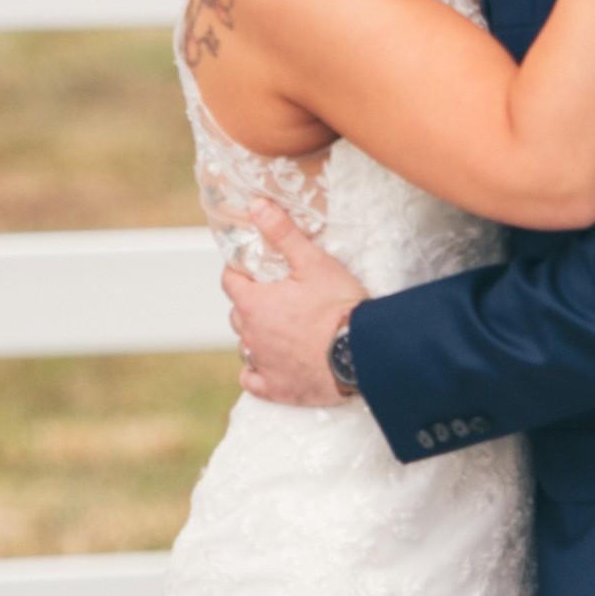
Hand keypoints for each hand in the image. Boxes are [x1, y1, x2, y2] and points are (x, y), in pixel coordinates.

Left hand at [220, 198, 366, 406]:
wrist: (364, 354)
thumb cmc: (339, 307)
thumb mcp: (314, 262)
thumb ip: (282, 233)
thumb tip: (256, 206)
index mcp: (254, 303)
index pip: (230, 281)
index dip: (240, 271)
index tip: (255, 269)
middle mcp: (251, 335)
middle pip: (238, 314)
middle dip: (251, 304)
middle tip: (277, 297)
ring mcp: (262, 364)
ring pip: (245, 346)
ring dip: (256, 337)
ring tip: (280, 330)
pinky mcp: (278, 389)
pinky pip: (252, 381)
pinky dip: (257, 373)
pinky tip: (270, 365)